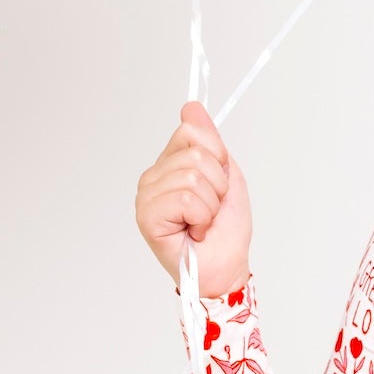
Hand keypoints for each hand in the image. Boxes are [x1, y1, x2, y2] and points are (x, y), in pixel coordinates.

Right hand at [136, 102, 251, 297]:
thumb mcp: (226, 174)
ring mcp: (147, 196)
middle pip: (196, 154)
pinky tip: (193, 231)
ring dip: (211, 205)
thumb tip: (191, 106)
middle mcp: (153, 177)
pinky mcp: (147, 216)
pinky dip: (201, 218)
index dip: (217, 157)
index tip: (219, 183)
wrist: (226, 267)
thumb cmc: (225, 229)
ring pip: (193, 177)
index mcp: (169, 163)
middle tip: (211, 210)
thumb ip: (208, 140)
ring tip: (202, 222)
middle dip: (218, 185)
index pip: (191, 132)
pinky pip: (185, 198)